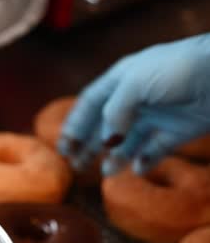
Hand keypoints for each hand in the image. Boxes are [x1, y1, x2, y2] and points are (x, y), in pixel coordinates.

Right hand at [58, 34, 209, 174]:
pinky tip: (136, 170)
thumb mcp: (135, 84)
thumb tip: (105, 142)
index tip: (64, 147)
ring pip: (128, 141)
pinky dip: (145, 161)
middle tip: (76, 165)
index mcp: (122, 81)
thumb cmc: (178, 70)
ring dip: (115, 157)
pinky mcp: (178, 131)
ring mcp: (158, 116)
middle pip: (106, 125)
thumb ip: (113, 113)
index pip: (91, 103)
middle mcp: (137, 99)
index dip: (75, 124)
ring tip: (106, 173)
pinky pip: (155, 151)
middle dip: (90, 145)